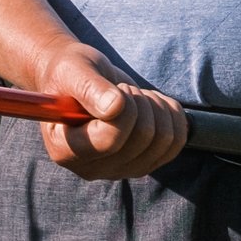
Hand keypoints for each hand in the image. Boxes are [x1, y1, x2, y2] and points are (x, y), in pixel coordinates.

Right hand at [38, 48, 188, 180]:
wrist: (78, 80)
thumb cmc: (70, 73)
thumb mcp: (73, 70)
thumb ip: (89, 88)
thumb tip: (115, 108)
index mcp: (64, 149)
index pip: (110, 140)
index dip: (126, 109)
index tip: (117, 89)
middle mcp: (90, 167)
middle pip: (142, 139)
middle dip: (140, 102)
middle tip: (122, 89)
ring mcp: (118, 170)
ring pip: (163, 140)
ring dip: (156, 107)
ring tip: (134, 96)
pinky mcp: (141, 165)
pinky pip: (175, 143)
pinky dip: (172, 115)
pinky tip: (152, 104)